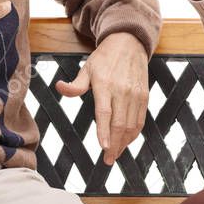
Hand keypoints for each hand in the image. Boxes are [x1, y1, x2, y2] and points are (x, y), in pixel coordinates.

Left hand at [55, 32, 148, 165]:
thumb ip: (75, 84)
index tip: (104, 147)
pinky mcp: (144, 96)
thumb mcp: (87, 68)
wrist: (129, 43)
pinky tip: (126, 142)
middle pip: (119, 124)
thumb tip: (59, 87)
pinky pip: (140, 120)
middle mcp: (122, 91)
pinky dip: (134, 134)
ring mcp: (135, 94)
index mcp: (105, 85)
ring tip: (115, 154)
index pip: (105, 113)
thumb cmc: (105, 58)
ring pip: (131, 125)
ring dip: (124, 143)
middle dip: (114, 145)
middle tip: (108, 160)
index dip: (105, 132)